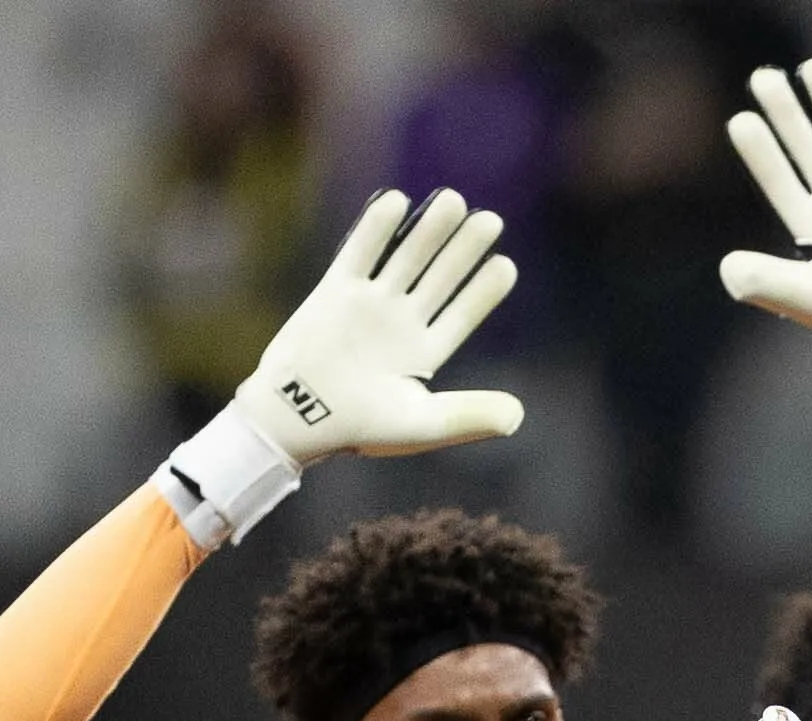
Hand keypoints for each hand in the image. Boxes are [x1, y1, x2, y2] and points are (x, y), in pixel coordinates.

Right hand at [234, 191, 521, 464]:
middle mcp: (400, 325)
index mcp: (423, 355)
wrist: (292, 420)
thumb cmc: (356, 429)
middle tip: (491, 220)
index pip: (460, 315)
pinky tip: (398, 200)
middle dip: (463, 250)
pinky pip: (359, 253)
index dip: (482, 292)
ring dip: (428, 231)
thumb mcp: (420, 425)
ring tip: (454, 200)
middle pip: (438, 278)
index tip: (506, 266)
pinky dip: (376, 229)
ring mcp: (368, 305)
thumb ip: (468, 416)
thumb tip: (519, 417)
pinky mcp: (335, 292)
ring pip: (405, 259)